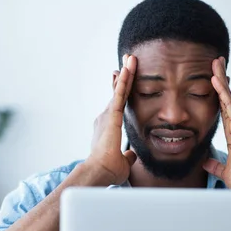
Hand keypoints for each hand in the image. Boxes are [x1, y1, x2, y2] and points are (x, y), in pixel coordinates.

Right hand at [85, 54, 137, 185]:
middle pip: (117, 93)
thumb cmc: (108, 170)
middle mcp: (105, 118)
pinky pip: (120, 94)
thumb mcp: (122, 162)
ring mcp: (108, 115)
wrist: (99, 172)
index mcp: (108, 127)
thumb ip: (127, 156)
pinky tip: (129, 67)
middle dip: (123, 77)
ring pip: (120, 90)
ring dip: (126, 73)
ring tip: (131, 58)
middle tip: (128, 61)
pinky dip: (125, 80)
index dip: (121, 92)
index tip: (123, 79)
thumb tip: (131, 155)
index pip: (118, 106)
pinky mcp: (112, 115)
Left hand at [203, 57, 230, 188]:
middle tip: (215, 63)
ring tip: (215, 63)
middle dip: (220, 80)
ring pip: (227, 96)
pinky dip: (222, 91)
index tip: (213, 80)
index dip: (217, 95)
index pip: (222, 109)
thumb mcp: (224, 170)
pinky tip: (216, 79)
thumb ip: (215, 165)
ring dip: (221, 79)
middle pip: (225, 98)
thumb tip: (206, 163)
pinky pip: (229, 104)